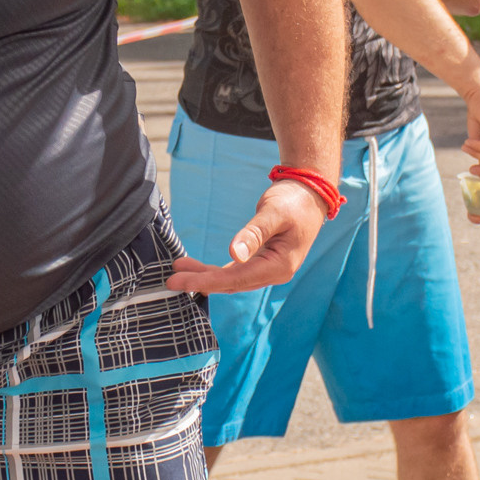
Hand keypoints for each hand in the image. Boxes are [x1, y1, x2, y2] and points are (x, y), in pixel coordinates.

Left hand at [168, 179, 328, 293]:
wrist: (309, 195)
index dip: (207, 280)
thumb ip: (254, 233)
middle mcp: (274, 273)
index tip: (180, 279)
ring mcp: (268, 270)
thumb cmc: (293, 200)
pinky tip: (196, 269)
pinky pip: (234, 272)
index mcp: (279, 266)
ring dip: (204, 276)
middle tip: (170, 281)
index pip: (236, 278)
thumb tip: (233, 254)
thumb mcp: (273, 213)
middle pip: (231, 283)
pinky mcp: (261, 262)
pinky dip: (214, 271)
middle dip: (200, 282)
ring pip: (231, 279)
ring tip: (178, 270)